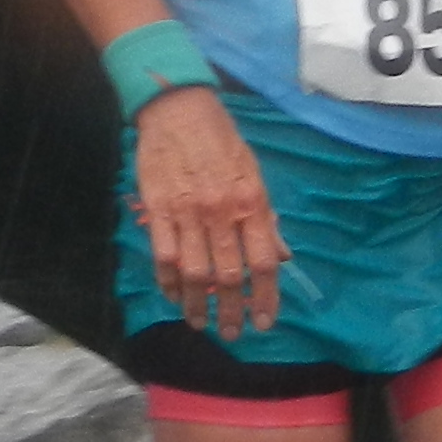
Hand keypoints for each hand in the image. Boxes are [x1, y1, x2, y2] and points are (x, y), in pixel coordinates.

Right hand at [133, 82, 285, 342]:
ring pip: (194, 273)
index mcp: (251, 201)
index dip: (266, 297)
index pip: (265, 261)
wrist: (177, 108)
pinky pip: (164, 256)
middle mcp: (222, 211)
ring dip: (197, 305)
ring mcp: (188, 212)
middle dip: (231, 311)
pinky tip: (173, 295)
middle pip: (229, 275)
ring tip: (199, 323)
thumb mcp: (253, 171)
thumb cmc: (220, 138)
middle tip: (230, 333)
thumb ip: (266, 216)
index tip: (263, 322)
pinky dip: (168, 282)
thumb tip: (282, 255)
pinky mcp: (159, 209)